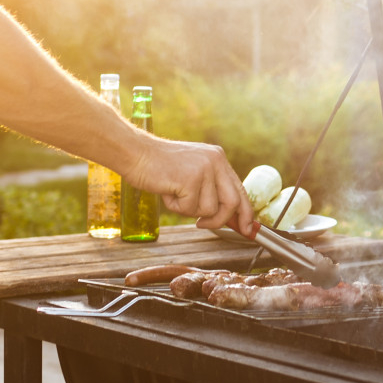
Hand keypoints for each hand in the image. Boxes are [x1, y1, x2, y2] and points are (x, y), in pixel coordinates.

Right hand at [127, 135, 255, 234]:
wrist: (136, 153)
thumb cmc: (160, 167)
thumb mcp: (193, 171)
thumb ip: (210, 187)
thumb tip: (227, 216)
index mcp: (218, 158)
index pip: (240, 189)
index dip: (245, 212)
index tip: (246, 229)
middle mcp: (216, 161)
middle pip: (233, 202)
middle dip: (220, 220)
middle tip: (202, 224)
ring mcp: (204, 169)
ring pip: (209, 209)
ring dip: (189, 210)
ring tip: (174, 194)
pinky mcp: (191, 179)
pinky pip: (189, 209)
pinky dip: (175, 207)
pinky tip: (167, 191)